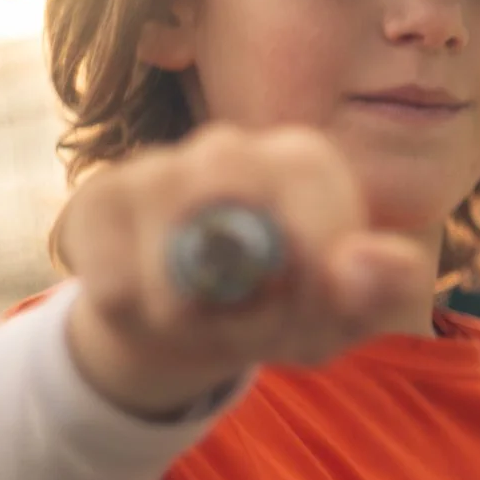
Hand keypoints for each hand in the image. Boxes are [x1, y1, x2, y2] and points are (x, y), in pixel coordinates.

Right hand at [57, 125, 436, 417]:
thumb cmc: (289, 309)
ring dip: (190, 321)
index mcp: (303, 161)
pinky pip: (113, 283)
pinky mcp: (95, 204)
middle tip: (255, 333)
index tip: (308, 313)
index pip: (309, 216)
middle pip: (235, 230)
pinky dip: (136, 318)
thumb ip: (384, 286)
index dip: (308, 284)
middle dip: (246, 307)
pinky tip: (152, 308)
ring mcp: (155, 167)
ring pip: (168, 265)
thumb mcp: (350, 313)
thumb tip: (369, 259)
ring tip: (206, 323)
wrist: (195, 324)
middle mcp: (229, 146)